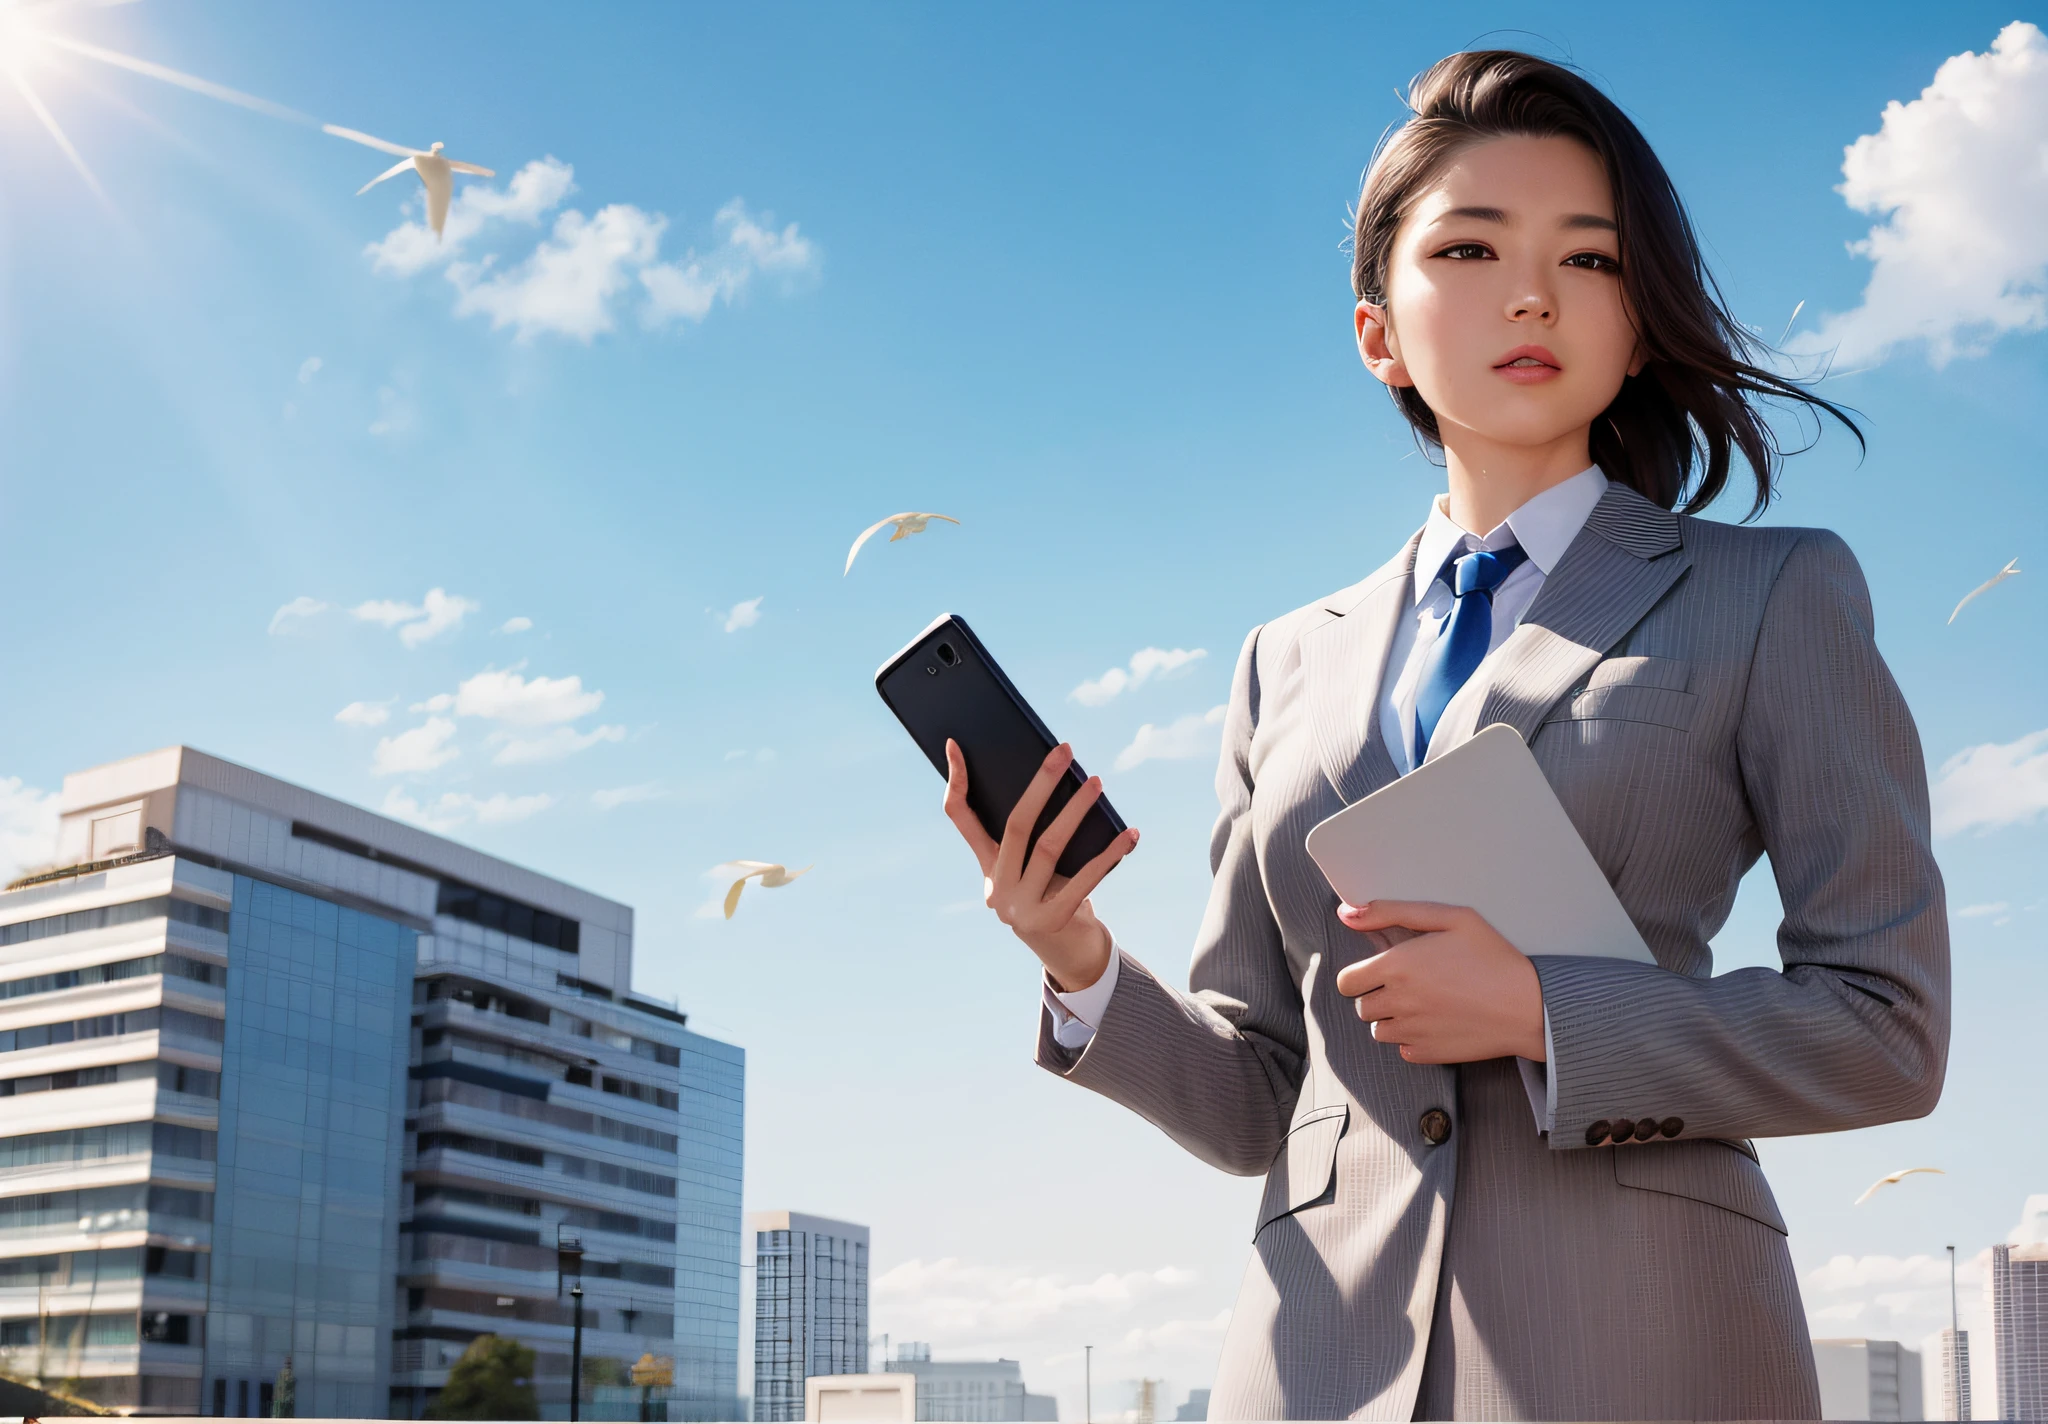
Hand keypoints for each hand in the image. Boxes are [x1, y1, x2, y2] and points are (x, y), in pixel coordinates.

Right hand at [942, 739, 1139, 992]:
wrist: (1070, 954)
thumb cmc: (1057, 895)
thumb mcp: (1038, 867)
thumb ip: (1039, 837)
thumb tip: (1064, 784)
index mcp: (988, 867)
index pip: (960, 818)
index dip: (957, 781)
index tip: (955, 744)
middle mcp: (997, 887)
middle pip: (1015, 825)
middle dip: (1040, 784)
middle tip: (1064, 751)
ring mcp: (1021, 908)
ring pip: (1048, 847)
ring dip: (1076, 811)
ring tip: (1096, 784)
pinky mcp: (1052, 922)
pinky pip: (1085, 879)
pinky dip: (1109, 854)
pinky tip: (1128, 834)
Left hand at [1331, 900, 1545, 1063]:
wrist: (1530, 1006)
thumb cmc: (1493, 957)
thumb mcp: (1451, 918)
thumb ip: (1392, 911)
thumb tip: (1347, 913)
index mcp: (1398, 966)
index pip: (1346, 981)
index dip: (1360, 976)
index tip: (1380, 972)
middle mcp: (1399, 1001)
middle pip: (1362, 1007)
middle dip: (1379, 995)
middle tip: (1412, 985)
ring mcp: (1412, 1032)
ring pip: (1379, 1031)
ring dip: (1393, 1019)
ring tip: (1426, 1004)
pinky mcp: (1428, 1054)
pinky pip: (1403, 1049)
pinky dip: (1413, 1039)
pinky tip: (1439, 1022)